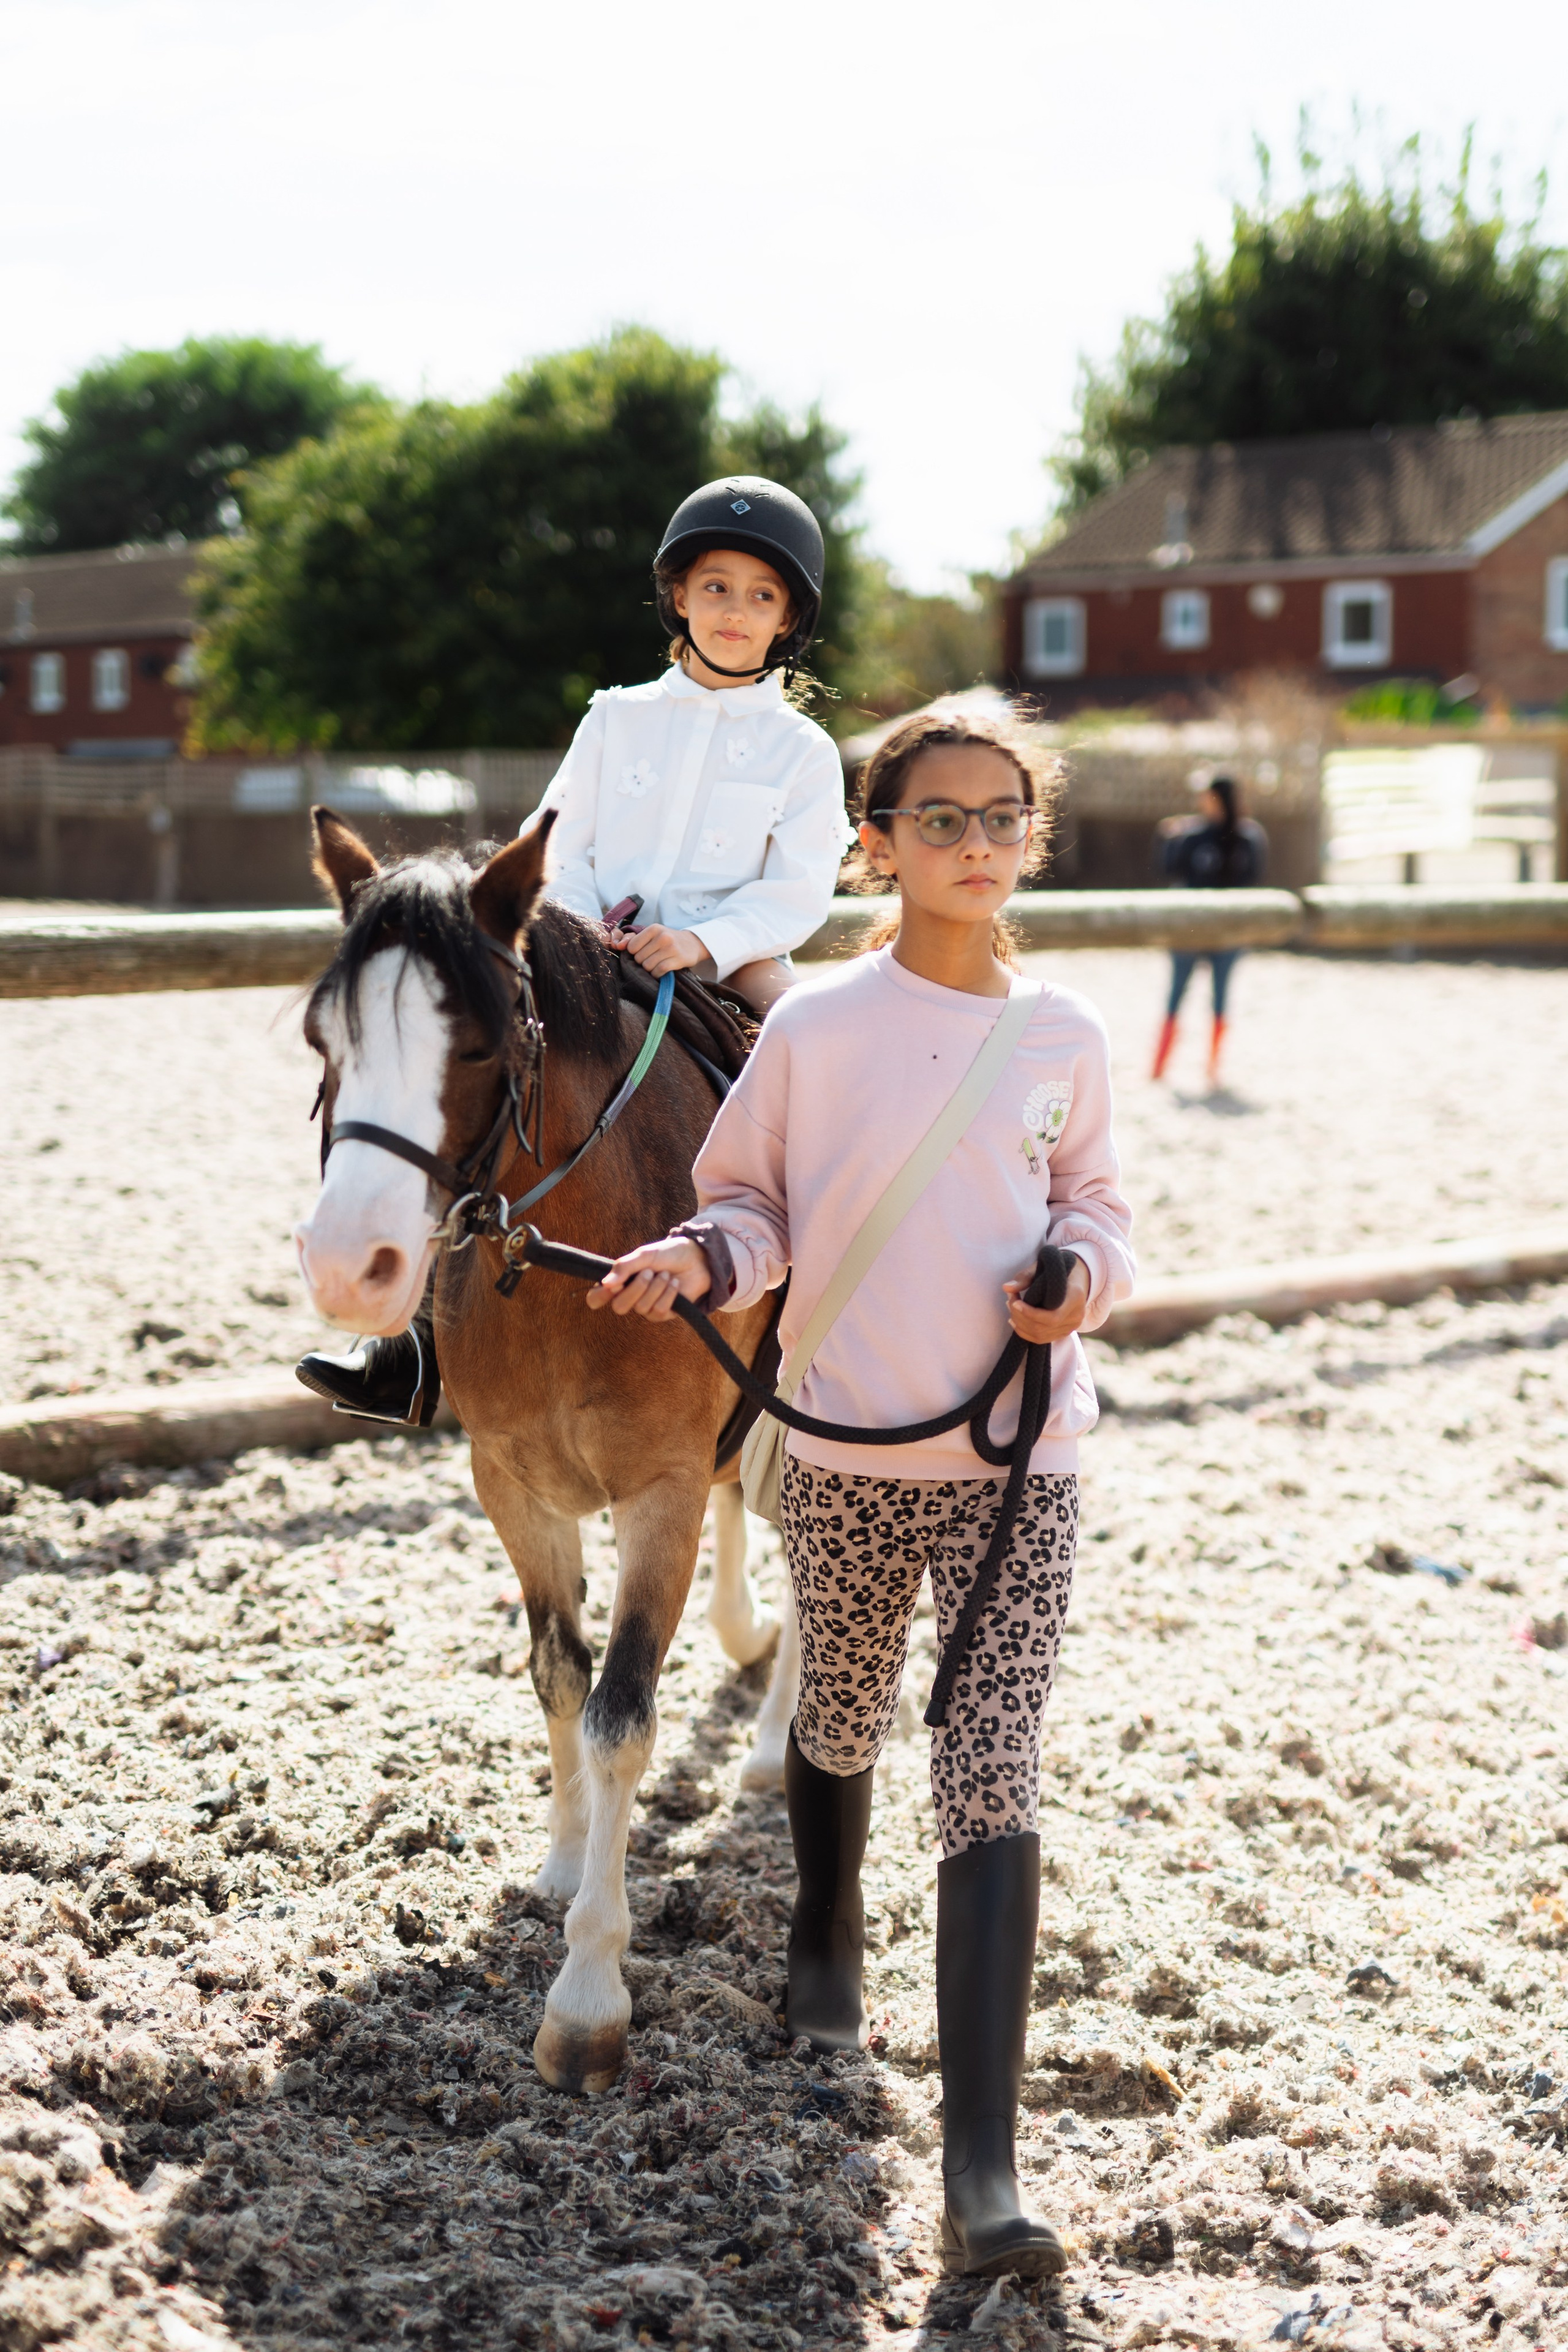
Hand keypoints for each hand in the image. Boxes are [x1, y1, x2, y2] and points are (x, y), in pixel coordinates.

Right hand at [586, 1237, 709, 1320]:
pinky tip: (675, 1284)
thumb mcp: (645, 1255)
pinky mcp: (663, 1314)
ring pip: (641, 1308)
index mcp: (619, 1281)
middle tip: (650, 1271)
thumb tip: (605, 1283)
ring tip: (666, 1274)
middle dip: (636, 1288)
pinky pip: (658, 1311)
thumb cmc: (668, 1254)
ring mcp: (646, 1307)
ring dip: (656, 1287)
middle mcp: (629, 1297)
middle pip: (619, 1307)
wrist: (697, 1258)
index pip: (596, 1298)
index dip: (598, 1296)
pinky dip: (668, 1294)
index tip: (610, 1287)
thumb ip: (624, 1267)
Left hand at [606, 923, 707, 976]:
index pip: (632, 946)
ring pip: (648, 966)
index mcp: (654, 928)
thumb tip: (617, 945)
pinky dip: (657, 974)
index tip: (643, 953)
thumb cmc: (667, 940)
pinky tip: (660, 971)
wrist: (692, 943)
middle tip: (651, 960)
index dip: (634, 953)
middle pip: (639, 958)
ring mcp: (671, 948)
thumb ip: (634, 939)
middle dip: (642, 962)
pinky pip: (659, 971)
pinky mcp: (677, 960)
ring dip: (650, 969)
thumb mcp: (653, 934)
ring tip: (656, 965)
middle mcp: (662, 937)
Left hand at [1004, 1254, 1089, 1343]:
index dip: (1030, 1313)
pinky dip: (1025, 1332)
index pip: (1052, 1316)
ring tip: (1011, 1309)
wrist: (1078, 1277)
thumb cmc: (1059, 1269)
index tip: (1015, 1302)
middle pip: (1043, 1327)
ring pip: (1041, 1335)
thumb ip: (1026, 1277)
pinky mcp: (1065, 1332)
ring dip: (1020, 1324)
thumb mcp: (1044, 1267)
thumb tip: (1006, 1287)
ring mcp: (1072, 1327)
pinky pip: (1042, 1339)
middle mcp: (1076, 1315)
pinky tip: (1015, 1321)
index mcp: (1075, 1297)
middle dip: (1021, 1317)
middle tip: (1009, 1301)